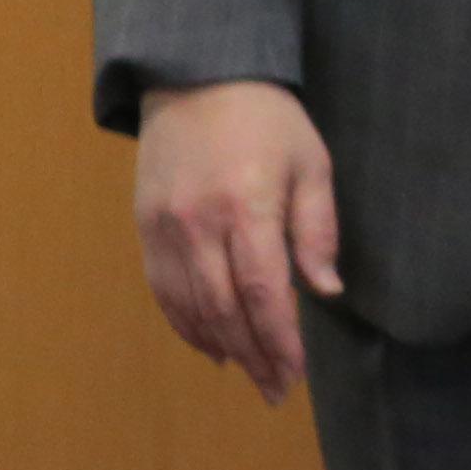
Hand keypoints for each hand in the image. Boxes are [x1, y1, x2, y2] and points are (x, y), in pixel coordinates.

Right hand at [135, 78, 339, 403]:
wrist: (197, 79)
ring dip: (221, 348)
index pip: (264, 291)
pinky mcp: (145, 228)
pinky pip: (163, 291)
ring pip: (190, 308)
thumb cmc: (269, 122)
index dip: (279, 340)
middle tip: (276, 390)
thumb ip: (317, 230)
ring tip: (251, 374)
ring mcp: (165, 228)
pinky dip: (187, 325)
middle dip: (254, 356)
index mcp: (247, 206)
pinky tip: (211, 345)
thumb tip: (325, 292)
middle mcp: (199, 224)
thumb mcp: (312, 165)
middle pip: (225, 310)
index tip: (295, 375)